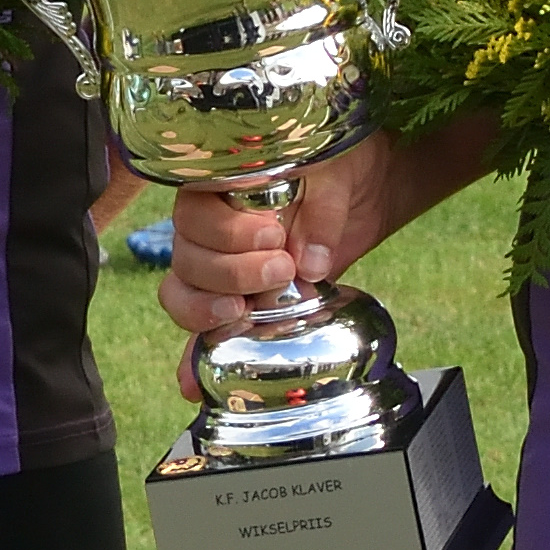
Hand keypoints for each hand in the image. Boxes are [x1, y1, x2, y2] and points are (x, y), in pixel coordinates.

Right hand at [156, 135, 412, 375]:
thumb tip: (311, 263)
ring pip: (184, 292)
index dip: (226, 232)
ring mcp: (218, 265)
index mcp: (219, 183)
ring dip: (209, 309)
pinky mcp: (237, 298)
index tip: (273, 235)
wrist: (365, 188)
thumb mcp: (337, 169)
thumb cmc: (342, 165)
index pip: (194, 212)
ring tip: (244, 311)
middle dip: (230, 272)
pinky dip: (195, 359)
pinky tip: (194, 385)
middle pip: (186, 258)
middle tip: (281, 269)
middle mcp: (208, 226)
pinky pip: (203, 330)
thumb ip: (323, 206)